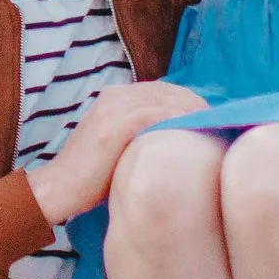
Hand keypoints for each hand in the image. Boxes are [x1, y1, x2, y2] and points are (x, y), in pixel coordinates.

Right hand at [28, 81, 208, 222]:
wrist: (57, 189)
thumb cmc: (93, 178)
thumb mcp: (120, 147)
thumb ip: (144, 135)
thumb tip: (183, 140)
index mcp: (116, 96)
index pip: (166, 90)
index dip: (191, 103)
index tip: (212, 122)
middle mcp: (115, 95)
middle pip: (170, 91)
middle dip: (198, 106)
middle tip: (221, 127)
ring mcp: (113, 108)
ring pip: (166, 100)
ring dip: (193, 113)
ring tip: (214, 130)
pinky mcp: (113, 126)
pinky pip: (154, 115)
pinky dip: (177, 121)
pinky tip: (194, 133)